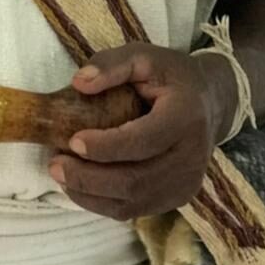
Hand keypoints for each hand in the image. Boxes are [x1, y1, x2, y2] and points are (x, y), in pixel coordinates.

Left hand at [48, 42, 233, 220]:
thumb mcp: (143, 56)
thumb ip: (112, 64)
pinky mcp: (179, 197)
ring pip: (135, 201)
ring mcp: (187, 182)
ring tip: (61, 175)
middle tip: (55, 165)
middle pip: (137, 180)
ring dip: (92, 195)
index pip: (144, 141)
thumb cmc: (170, 75)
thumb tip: (78, 82)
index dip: (106, 146)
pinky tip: (80, 186)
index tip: (72, 141)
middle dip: (90, 178)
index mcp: (185, 116)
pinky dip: (104, 203)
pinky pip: (138, 209)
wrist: (209, 102)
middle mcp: (191, 156)